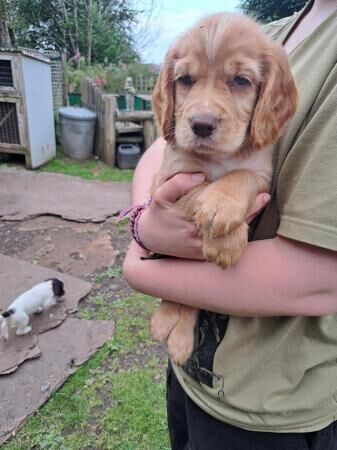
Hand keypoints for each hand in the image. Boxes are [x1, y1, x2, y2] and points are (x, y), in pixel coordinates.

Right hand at [136, 173, 269, 258]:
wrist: (150, 238)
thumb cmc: (158, 215)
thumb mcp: (161, 196)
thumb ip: (177, 184)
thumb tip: (200, 175)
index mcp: (193, 224)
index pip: (225, 215)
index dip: (246, 207)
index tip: (262, 195)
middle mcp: (201, 240)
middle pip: (232, 229)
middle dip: (250, 214)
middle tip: (265, 198)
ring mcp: (203, 251)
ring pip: (231, 240)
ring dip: (245, 225)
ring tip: (260, 206)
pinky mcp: (203, 256)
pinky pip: (224, 247)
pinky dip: (236, 237)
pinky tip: (245, 223)